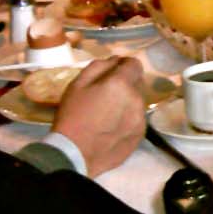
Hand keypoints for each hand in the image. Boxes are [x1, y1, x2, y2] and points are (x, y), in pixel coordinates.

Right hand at [52, 57, 146, 175]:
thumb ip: (99, 66)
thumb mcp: (77, 84)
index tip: (115, 70)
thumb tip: (115, 60)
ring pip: (138, 101)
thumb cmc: (72, 116)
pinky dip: (129, 117)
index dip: (125, 64)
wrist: (74, 154)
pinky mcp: (140, 134)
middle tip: (108, 93)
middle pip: (138, 82)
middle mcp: (136, 99)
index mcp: (121, 84)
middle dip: (126, 83)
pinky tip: (113, 126)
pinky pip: (137, 118)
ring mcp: (140, 118)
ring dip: (128, 101)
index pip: (134, 64)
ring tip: (109, 112)